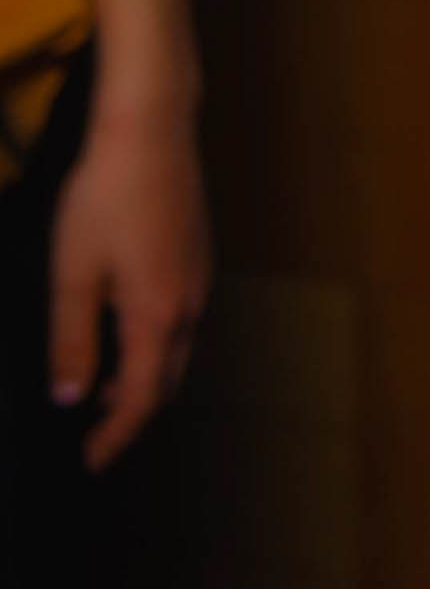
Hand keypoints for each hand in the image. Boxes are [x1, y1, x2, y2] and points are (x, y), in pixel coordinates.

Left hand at [48, 101, 212, 472]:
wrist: (150, 128)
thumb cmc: (106, 195)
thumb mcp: (74, 272)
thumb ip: (72, 339)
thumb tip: (70, 396)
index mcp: (158, 314)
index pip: (142, 397)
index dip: (116, 436)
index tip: (90, 461)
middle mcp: (190, 301)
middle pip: (168, 378)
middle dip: (132, 411)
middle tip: (93, 430)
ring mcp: (199, 274)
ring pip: (178, 347)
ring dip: (144, 374)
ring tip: (102, 382)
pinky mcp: (198, 250)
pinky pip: (182, 316)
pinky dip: (155, 341)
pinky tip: (124, 323)